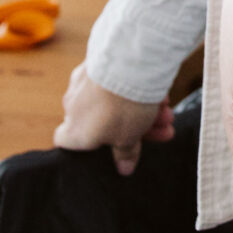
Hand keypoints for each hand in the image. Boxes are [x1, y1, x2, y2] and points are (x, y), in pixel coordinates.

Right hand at [53, 62, 175, 177]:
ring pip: (112, 101)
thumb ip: (125, 153)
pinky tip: (161, 95)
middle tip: (161, 127)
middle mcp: (71, 106)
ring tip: (167, 113)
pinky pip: (115, 82)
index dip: (84, 146)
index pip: (65, 142)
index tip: (108, 146)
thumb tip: (124, 169)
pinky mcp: (95, 63)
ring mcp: (82, 83)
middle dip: (134, 126)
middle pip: (101, 122)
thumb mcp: (128, 138)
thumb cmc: (121, 108)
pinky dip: (136, 89)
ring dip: (142, 109)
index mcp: (74, 132)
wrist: (125, 65)